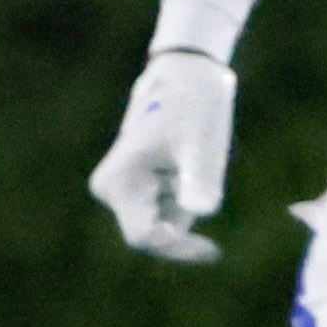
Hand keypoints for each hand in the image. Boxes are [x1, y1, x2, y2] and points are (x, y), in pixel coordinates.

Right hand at [89, 50, 236, 263]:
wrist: (185, 77)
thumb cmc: (195, 107)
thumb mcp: (203, 145)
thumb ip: (198, 181)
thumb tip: (199, 213)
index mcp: (120, 183)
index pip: (144, 238)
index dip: (177, 249)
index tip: (214, 249)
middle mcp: (112, 189)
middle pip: (152, 234)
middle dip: (184, 222)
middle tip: (205, 180)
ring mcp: (120, 189)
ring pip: (160, 224)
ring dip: (186, 206)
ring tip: (194, 162)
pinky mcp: (132, 186)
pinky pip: (162, 210)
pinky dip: (183, 198)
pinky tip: (187, 163)